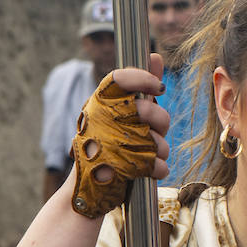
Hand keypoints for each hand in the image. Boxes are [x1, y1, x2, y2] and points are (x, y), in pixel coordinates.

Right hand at [70, 56, 170, 218]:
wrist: (87, 190)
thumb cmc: (105, 145)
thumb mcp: (119, 111)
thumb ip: (139, 86)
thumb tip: (155, 56)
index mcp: (99, 104)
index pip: (120, 78)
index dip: (143, 78)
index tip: (158, 87)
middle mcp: (100, 120)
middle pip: (148, 110)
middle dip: (159, 122)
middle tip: (153, 130)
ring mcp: (108, 145)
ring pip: (155, 139)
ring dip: (159, 149)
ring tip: (149, 154)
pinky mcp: (119, 171)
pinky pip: (155, 164)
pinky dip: (157, 169)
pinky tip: (150, 170)